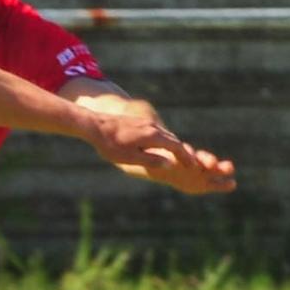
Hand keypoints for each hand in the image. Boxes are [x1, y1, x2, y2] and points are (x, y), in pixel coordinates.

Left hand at [92, 112, 236, 194]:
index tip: (195, 167)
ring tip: (180, 158)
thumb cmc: (110, 145)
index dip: (186, 158)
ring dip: (174, 146)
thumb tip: (171, 165)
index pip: (177, 147)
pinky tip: (161, 148)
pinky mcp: (138, 123)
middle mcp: (152, 127)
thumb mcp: (130, 157)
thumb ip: (152, 161)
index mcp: (153, 136)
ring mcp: (145, 123)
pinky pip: (156, 133)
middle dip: (184, 153)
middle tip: (194, 164)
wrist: (93, 125)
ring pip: (165, 136)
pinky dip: (163, 141)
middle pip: (173, 141)